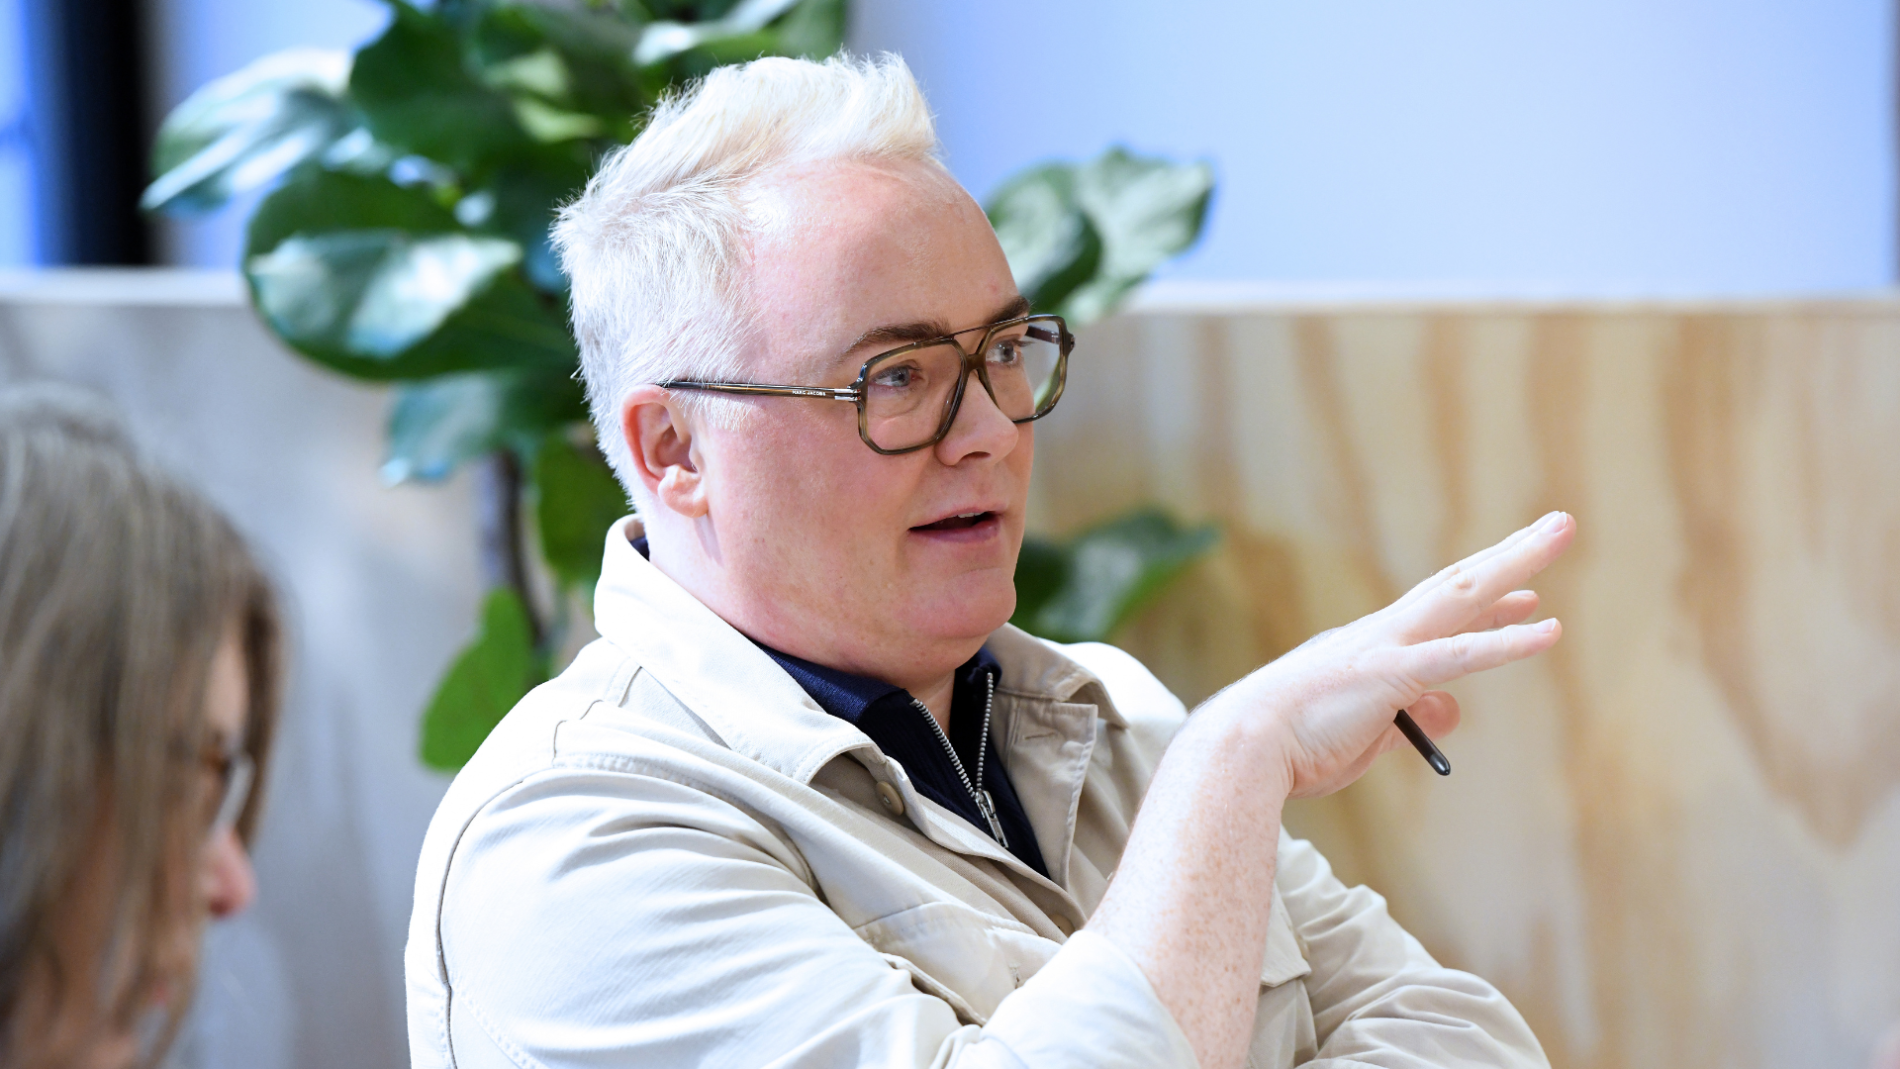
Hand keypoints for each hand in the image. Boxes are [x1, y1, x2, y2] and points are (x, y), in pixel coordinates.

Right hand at [1210, 511, 1574, 798]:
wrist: (1241, 747)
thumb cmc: (1289, 748)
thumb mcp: (1365, 735)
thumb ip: (1411, 718)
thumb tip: (1454, 709)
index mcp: (1368, 648)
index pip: (1438, 616)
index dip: (1487, 602)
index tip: (1524, 593)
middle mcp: (1381, 635)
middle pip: (1458, 586)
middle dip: (1510, 555)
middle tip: (1556, 527)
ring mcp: (1387, 648)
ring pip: (1463, 595)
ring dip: (1516, 562)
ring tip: (1560, 533)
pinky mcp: (1390, 674)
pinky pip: (1459, 656)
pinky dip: (1506, 642)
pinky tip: (1548, 629)